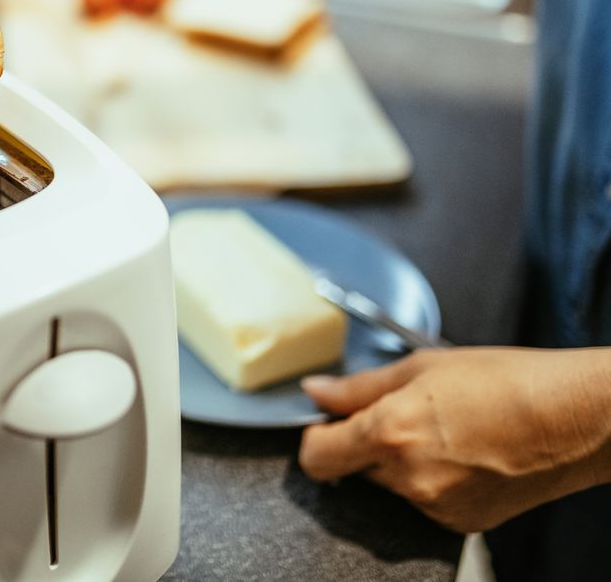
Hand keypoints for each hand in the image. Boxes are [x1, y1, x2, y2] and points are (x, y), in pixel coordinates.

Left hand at [298, 347, 610, 531]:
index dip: (314, 439)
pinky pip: (424, 501)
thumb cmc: (508, 382)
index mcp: (390, 432)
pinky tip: (462, 454)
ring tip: (444, 429)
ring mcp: (435, 505)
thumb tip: (316, 391)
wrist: (575, 419)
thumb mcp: (422, 367)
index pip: (316, 457)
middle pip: (354, 468)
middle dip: (366, 443)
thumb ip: (359, 386)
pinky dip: (431, 480)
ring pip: (390, 485)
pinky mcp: (460, 524)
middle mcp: (408, 477)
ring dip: (401, 462)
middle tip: (404, 413)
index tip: (324, 425)